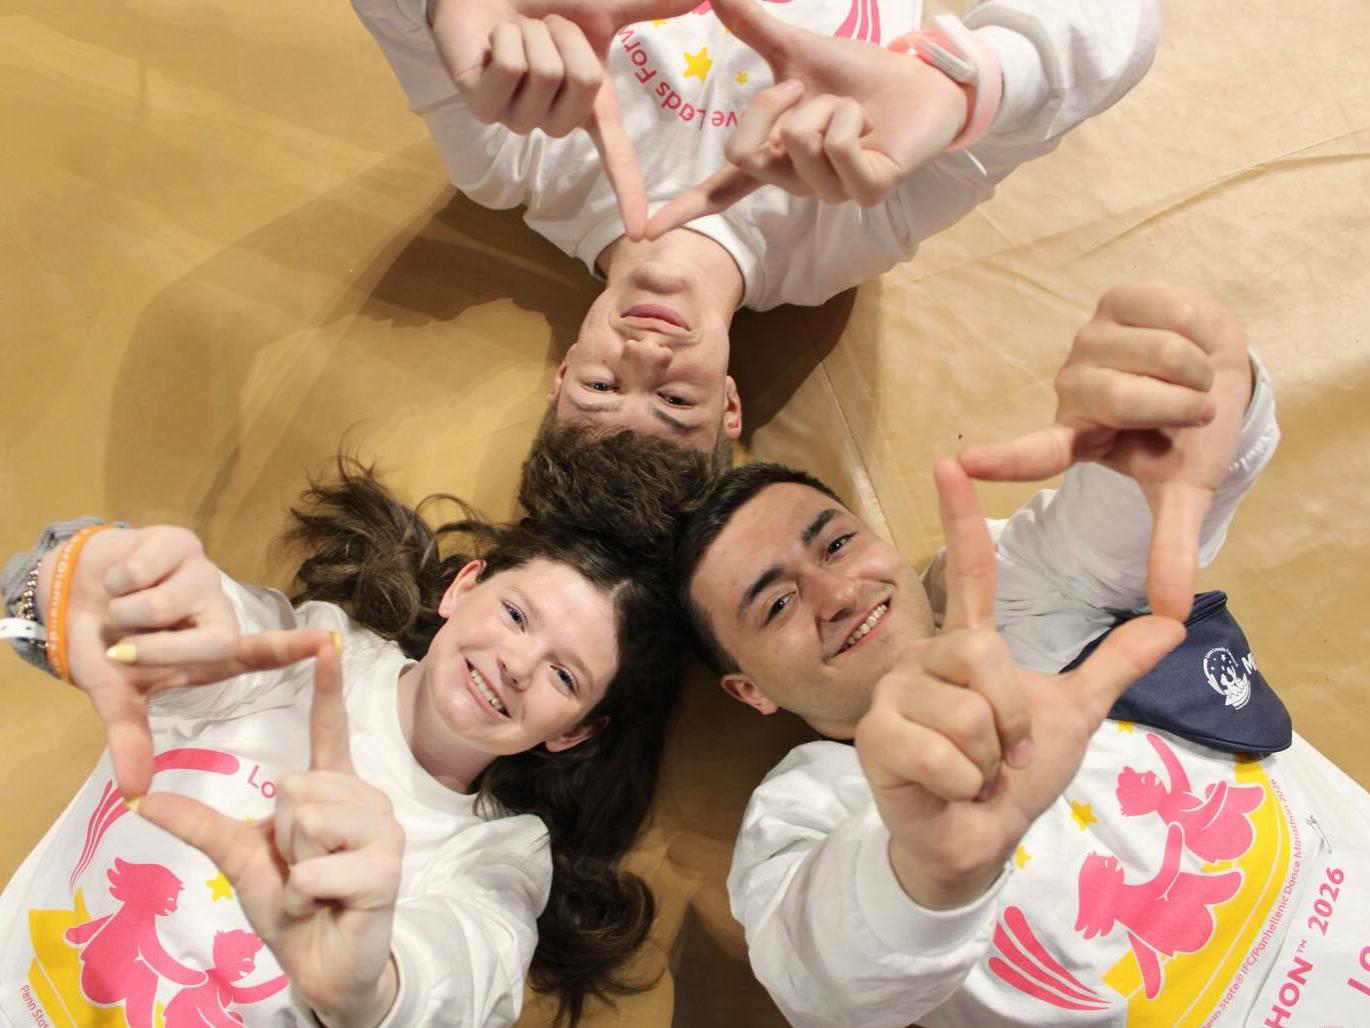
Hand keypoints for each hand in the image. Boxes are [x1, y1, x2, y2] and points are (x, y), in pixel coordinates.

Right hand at [43, 527, 320, 797]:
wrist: (68, 598)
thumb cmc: (106, 646)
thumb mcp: (116, 694)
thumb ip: (130, 738)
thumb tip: (132, 794)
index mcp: (215, 653)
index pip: (263, 653)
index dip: (295, 648)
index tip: (330, 643)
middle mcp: (219, 614)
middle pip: (210, 642)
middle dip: (154, 650)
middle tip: (122, 647)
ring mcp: (204, 576)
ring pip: (164, 605)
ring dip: (125, 613)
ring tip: (121, 609)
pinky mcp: (181, 543)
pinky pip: (142, 571)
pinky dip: (117, 582)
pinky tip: (120, 579)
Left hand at [140, 638, 405, 1027]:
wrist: (325, 965)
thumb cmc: (293, 907)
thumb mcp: (241, 860)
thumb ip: (201, 825)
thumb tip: (141, 799)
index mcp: (333, 788)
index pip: (329, 729)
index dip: (328, 686)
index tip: (328, 642)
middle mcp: (364, 798)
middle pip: (296, 786)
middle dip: (282, 836)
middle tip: (300, 869)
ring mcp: (382, 830)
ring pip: (308, 820)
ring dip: (294, 867)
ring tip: (314, 887)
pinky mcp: (387, 867)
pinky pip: (317, 867)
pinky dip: (304, 894)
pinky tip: (325, 904)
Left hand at [430, 0, 701, 238]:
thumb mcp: (606, 6)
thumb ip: (654, 5)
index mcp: (589, 107)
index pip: (616, 156)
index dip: (629, 192)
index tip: (640, 232)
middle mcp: (553, 121)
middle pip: (584, 85)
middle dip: (568, 39)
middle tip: (548, 27)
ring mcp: (517, 118)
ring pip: (546, 75)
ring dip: (535, 35)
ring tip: (521, 31)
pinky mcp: (481, 106)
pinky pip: (511, 68)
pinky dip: (506, 37)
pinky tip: (493, 40)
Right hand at [645, 0, 966, 237]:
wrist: (922, 80)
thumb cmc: (861, 75)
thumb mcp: (796, 52)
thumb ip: (754, 28)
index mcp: (775, 158)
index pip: (722, 189)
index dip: (684, 208)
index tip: (645, 230)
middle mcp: (797, 183)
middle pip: (746, 154)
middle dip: (772, 105)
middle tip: (807, 91)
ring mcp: (832, 193)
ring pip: (796, 147)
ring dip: (824, 109)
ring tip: (849, 109)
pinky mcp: (867, 193)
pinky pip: (836, 152)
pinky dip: (848, 119)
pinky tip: (866, 122)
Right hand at [855, 460, 1183, 909]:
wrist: (977, 839)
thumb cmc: (1013, 775)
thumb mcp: (1072, 714)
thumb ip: (1114, 665)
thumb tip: (1174, 620)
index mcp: (966, 646)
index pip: (967, 572)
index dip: (960, 518)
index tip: (949, 464)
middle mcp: (923, 659)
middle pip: (984, 655)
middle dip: (1011, 718)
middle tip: (1000, 752)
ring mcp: (893, 695)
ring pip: (968, 711)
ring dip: (987, 761)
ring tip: (970, 774)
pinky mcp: (875, 737)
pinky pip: (943, 752)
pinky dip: (963, 784)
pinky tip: (947, 790)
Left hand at [958, 283, 1254, 619]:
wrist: (1225, 365)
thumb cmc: (1194, 431)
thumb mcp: (1184, 488)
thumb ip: (1169, 546)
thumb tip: (1173, 618)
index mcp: (1079, 438)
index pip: (1035, 454)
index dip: (1002, 460)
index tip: (958, 465)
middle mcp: (1072, 391)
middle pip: (1121, 398)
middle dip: (1176, 404)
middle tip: (1194, 408)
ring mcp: (1088, 344)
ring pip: (1151, 357)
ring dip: (1193, 371)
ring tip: (1194, 377)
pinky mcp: (1113, 300)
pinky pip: (1166, 317)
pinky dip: (1196, 332)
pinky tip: (1189, 338)